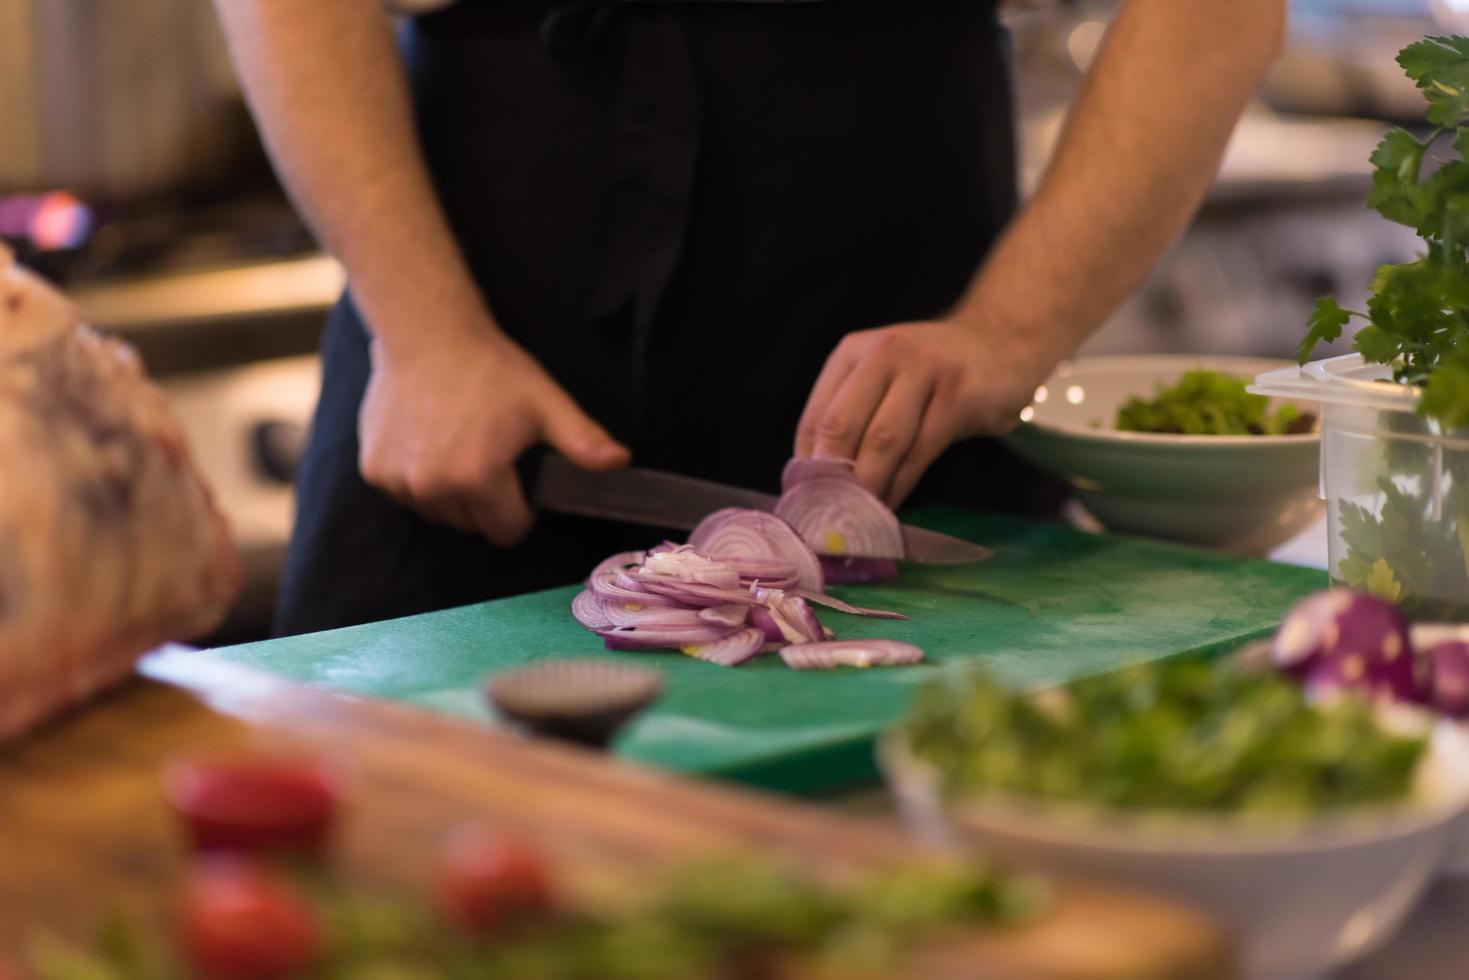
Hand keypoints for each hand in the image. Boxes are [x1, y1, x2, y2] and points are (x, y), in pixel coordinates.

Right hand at [358, 326, 628, 544]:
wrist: (425, 334)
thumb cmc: (491, 369)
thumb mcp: (545, 403)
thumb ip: (582, 440)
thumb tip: (621, 462)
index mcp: (476, 479)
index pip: (507, 532)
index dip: (521, 511)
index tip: (519, 478)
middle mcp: (431, 489)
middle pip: (472, 526)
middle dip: (487, 502)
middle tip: (489, 454)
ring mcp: (397, 482)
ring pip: (439, 514)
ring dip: (452, 494)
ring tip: (458, 446)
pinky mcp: (374, 470)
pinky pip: (407, 495)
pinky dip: (419, 479)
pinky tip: (429, 441)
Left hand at [794, 319, 1042, 507]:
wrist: (1001, 344)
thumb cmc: (931, 373)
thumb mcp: (882, 380)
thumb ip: (850, 417)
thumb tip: (815, 480)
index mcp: (853, 352)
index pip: (816, 416)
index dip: (807, 465)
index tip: (806, 503)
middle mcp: (885, 353)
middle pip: (842, 424)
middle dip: (832, 477)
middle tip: (828, 517)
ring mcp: (925, 371)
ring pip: (883, 440)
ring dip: (868, 486)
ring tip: (858, 518)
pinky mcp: (960, 396)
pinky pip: (921, 450)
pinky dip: (901, 484)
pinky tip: (892, 505)